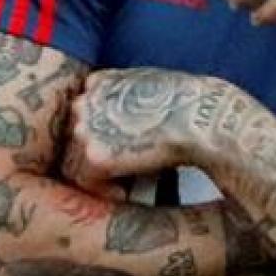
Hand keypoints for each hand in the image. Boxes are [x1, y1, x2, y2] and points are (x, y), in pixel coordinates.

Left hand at [64, 68, 241, 189]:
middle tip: (118, 171)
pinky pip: (86, 181)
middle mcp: (85, 102)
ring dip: (98, 176)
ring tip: (122, 186)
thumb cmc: (190, 103)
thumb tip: (128, 114)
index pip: (84, 113)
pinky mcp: (94, 156)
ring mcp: (85, 129)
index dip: (99, 134)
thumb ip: (128, 95)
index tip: (117, 147)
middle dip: (95, 155)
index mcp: (98, 83)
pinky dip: (104, 191)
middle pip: (74, 138)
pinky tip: (124, 193)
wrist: (201, 119)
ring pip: (74, 161)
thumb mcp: (152, 84)